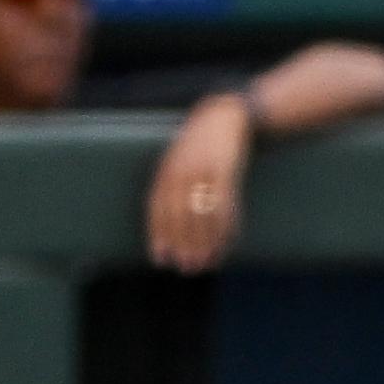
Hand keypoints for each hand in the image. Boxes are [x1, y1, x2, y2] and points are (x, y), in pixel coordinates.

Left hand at [148, 92, 254, 271]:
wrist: (225, 117)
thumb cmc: (199, 146)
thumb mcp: (178, 162)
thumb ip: (171, 187)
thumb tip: (168, 225)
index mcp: (164, 171)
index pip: (157, 209)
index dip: (158, 235)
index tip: (161, 259)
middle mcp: (180, 171)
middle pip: (179, 215)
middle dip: (183, 244)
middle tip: (188, 267)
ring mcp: (203, 170)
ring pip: (202, 213)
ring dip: (205, 241)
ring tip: (207, 262)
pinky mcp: (226, 170)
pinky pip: (224, 204)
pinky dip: (226, 226)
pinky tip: (227, 242)